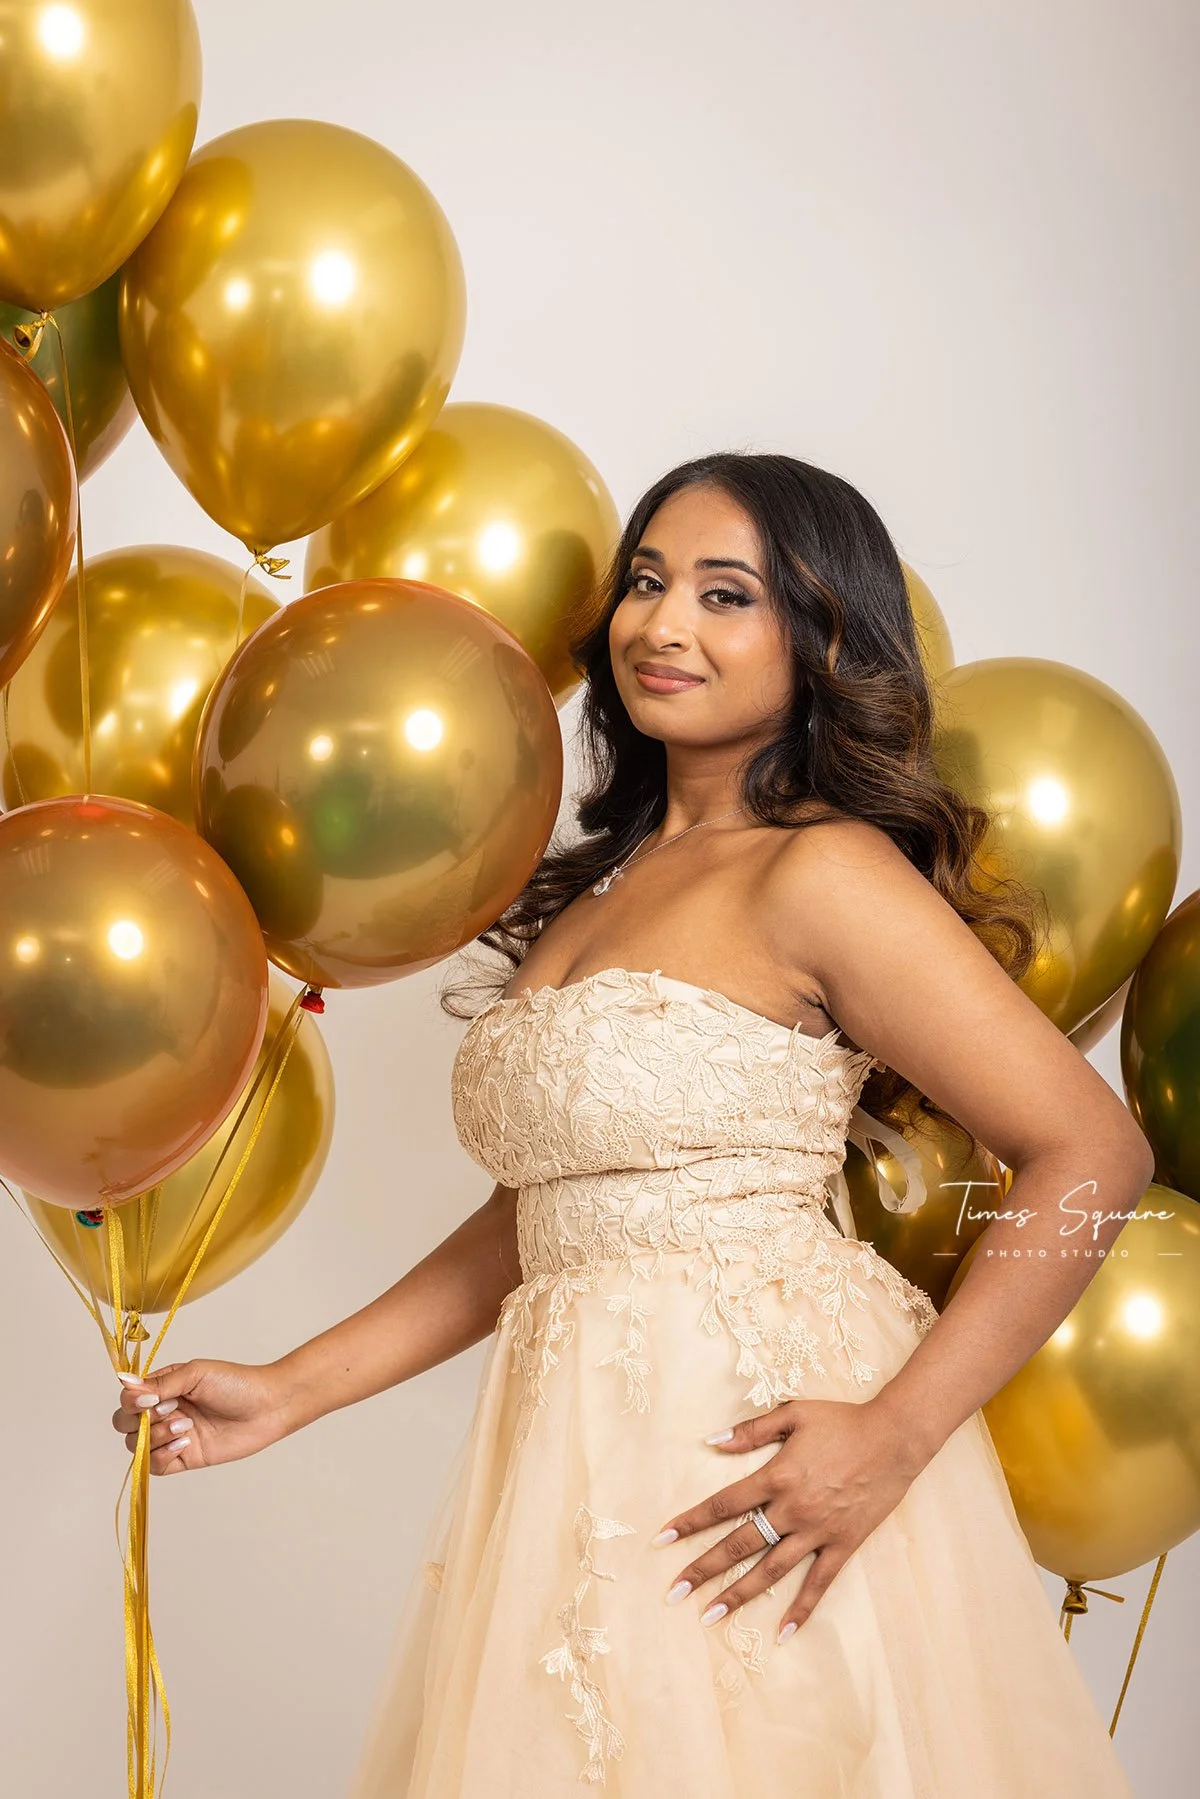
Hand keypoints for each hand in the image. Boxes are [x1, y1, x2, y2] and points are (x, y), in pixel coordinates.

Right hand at [111, 1360, 297, 1476]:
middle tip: (170, 1411)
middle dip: (139, 1422)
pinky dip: (162, 1456)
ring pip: (138, 1447)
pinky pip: (155, 1466)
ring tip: (186, 1426)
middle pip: (125, 1425)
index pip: (128, 1399)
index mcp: (164, 1387)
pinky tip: (185, 1443)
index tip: (151, 1399)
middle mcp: (164, 1412)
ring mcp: (172, 1436)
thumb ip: (160, 1383)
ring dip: (156, 1437)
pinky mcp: (184, 1458)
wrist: (267, 1407)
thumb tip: (123, 1381)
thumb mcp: (196, 1374)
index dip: (132, 1402)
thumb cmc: (236, 1383)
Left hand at [652, 1396, 927, 1640]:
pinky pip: (818, 1584)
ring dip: (739, 1594)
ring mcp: (817, 1531)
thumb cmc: (842, 1421)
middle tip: (674, 1592)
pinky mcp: (842, 1545)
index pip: (723, 1504)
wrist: (894, 1438)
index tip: (662, 1538)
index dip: (690, 1521)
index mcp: (776, 1476)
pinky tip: (783, 1632)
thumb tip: (711, 1441)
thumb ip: (751, 1430)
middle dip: (703, 1569)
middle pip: (738, 1544)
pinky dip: (801, 1609)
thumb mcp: (794, 1414)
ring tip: (710, 1616)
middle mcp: (791, 1509)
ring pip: (770, 1570)